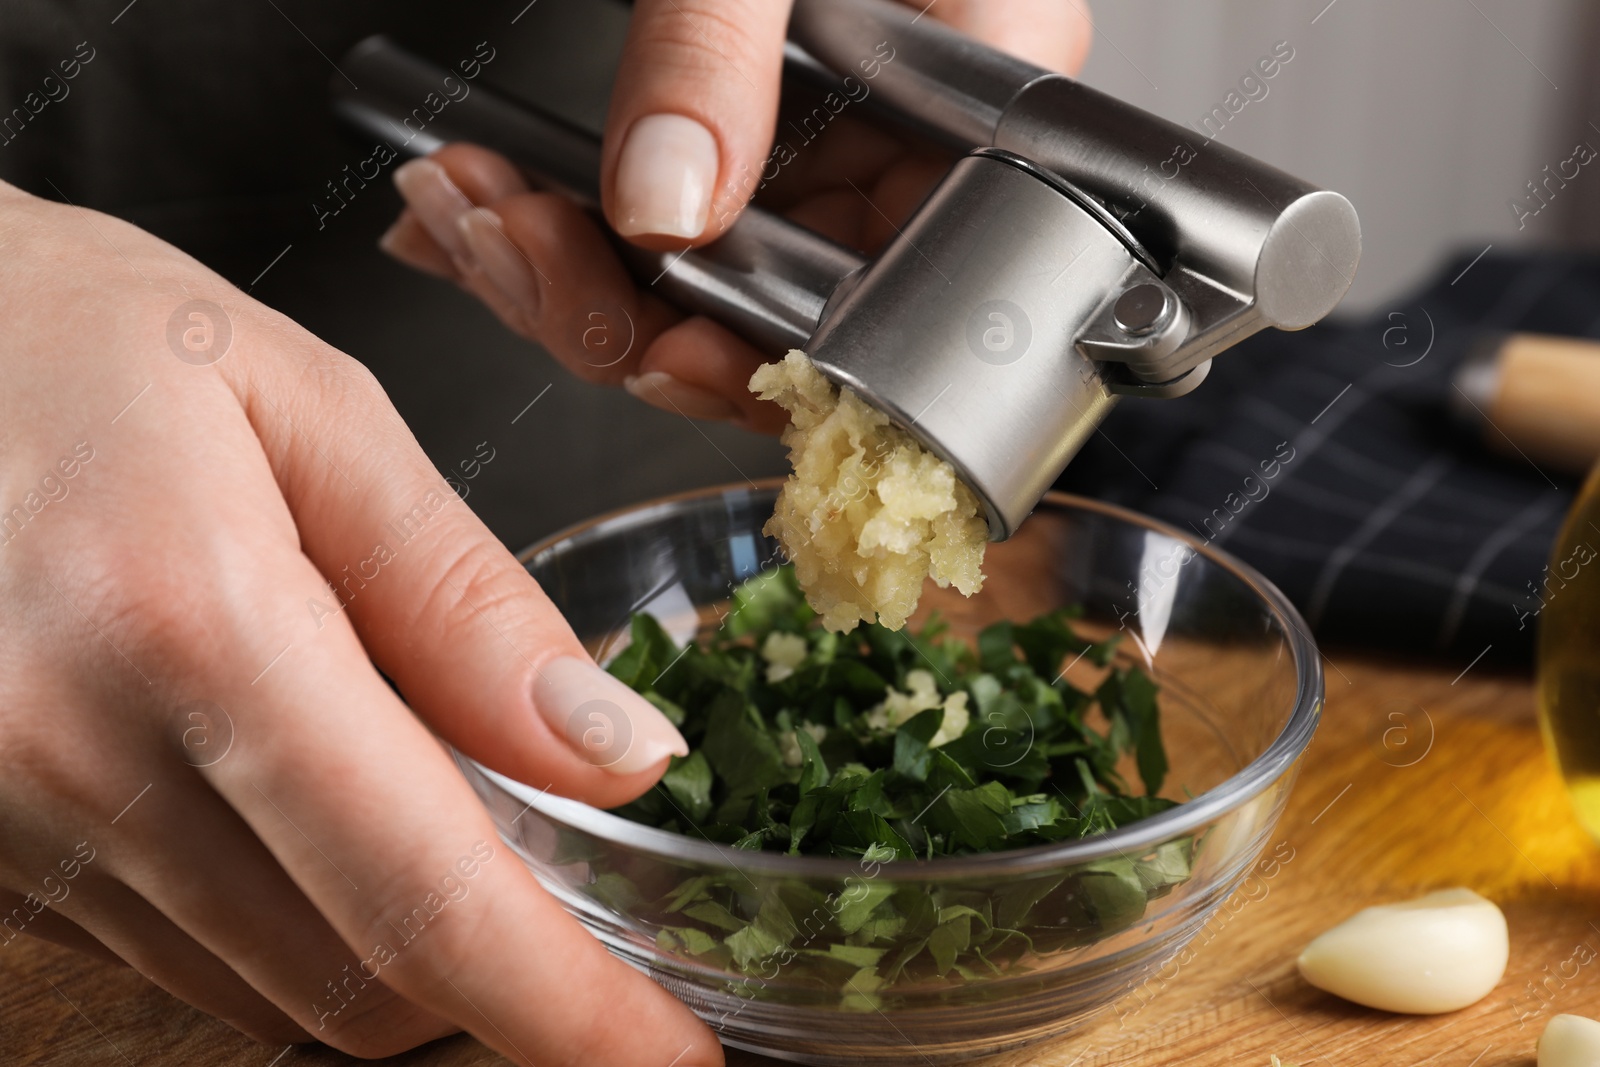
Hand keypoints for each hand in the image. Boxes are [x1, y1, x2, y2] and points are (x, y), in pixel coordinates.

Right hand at [0, 182, 716, 1064]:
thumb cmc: (87, 337)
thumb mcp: (311, 412)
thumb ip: (465, 600)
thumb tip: (618, 756)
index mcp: (193, 624)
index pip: (422, 893)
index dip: (566, 1005)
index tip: (674, 1057)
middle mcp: (77, 759)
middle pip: (354, 981)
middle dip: (498, 983)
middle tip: (587, 914)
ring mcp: (6, 826)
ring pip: (271, 986)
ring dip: (396, 948)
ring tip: (444, 823)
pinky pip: (182, 948)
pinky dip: (293, 919)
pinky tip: (317, 810)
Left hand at [380, 0, 1091, 432]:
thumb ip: (713, 54)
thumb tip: (665, 208)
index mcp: (977, 111)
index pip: (903, 310)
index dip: (774, 361)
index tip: (662, 344)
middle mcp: (911, 156)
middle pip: (774, 328)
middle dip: (622, 314)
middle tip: (518, 247)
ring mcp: (827, 158)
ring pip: (699, 298)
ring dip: (561, 277)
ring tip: (475, 209)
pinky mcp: (747, 144)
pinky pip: (656, 237)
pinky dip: (555, 234)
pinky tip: (483, 208)